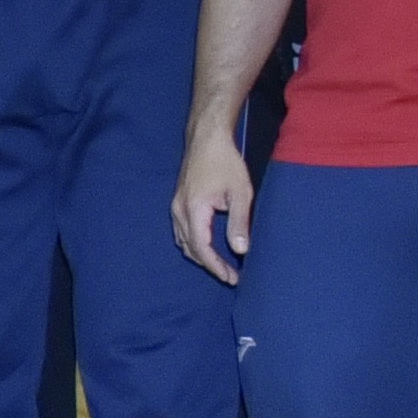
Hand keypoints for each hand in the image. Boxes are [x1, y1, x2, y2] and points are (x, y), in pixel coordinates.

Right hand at [174, 131, 254, 285]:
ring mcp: (176, 207)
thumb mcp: (240, 193)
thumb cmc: (226, 162)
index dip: (216, 266)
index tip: (232, 279)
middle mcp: (179, 211)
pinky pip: (182, 232)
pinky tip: (208, 246)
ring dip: (201, 256)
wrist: (206, 138)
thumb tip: (241, 250)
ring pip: (183, 241)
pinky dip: (194, 244)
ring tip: (222, 265)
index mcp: (194, 210)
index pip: (201, 248)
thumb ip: (239, 222)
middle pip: (190, 249)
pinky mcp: (178, 202)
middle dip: (210, 265)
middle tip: (232, 277)